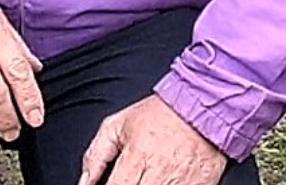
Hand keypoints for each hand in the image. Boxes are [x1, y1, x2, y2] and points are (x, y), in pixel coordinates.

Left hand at [78, 95, 228, 184]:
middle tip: (127, 181)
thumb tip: (84, 182)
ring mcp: (179, 184)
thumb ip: (97, 154)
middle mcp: (158, 175)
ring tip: (142, 179)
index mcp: (136, 158)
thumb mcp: (120, 124)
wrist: (201, 107)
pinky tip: (160, 182)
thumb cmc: (159, 115)